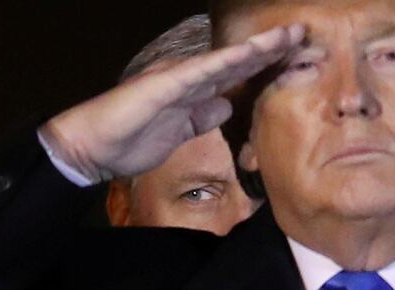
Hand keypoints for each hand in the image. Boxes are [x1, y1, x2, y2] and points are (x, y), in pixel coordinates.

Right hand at [38, 24, 304, 181]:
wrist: (92, 147)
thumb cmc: (129, 142)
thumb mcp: (178, 133)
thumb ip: (202, 118)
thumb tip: (226, 106)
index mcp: (190, 91)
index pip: (234, 76)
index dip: (264, 67)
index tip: (294, 62)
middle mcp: (186, 78)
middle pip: (236, 62)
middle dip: (269, 51)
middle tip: (302, 38)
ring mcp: (175, 78)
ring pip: (224, 60)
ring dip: (257, 49)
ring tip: (288, 36)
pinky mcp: (163, 85)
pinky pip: (201, 71)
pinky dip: (226, 62)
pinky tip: (250, 52)